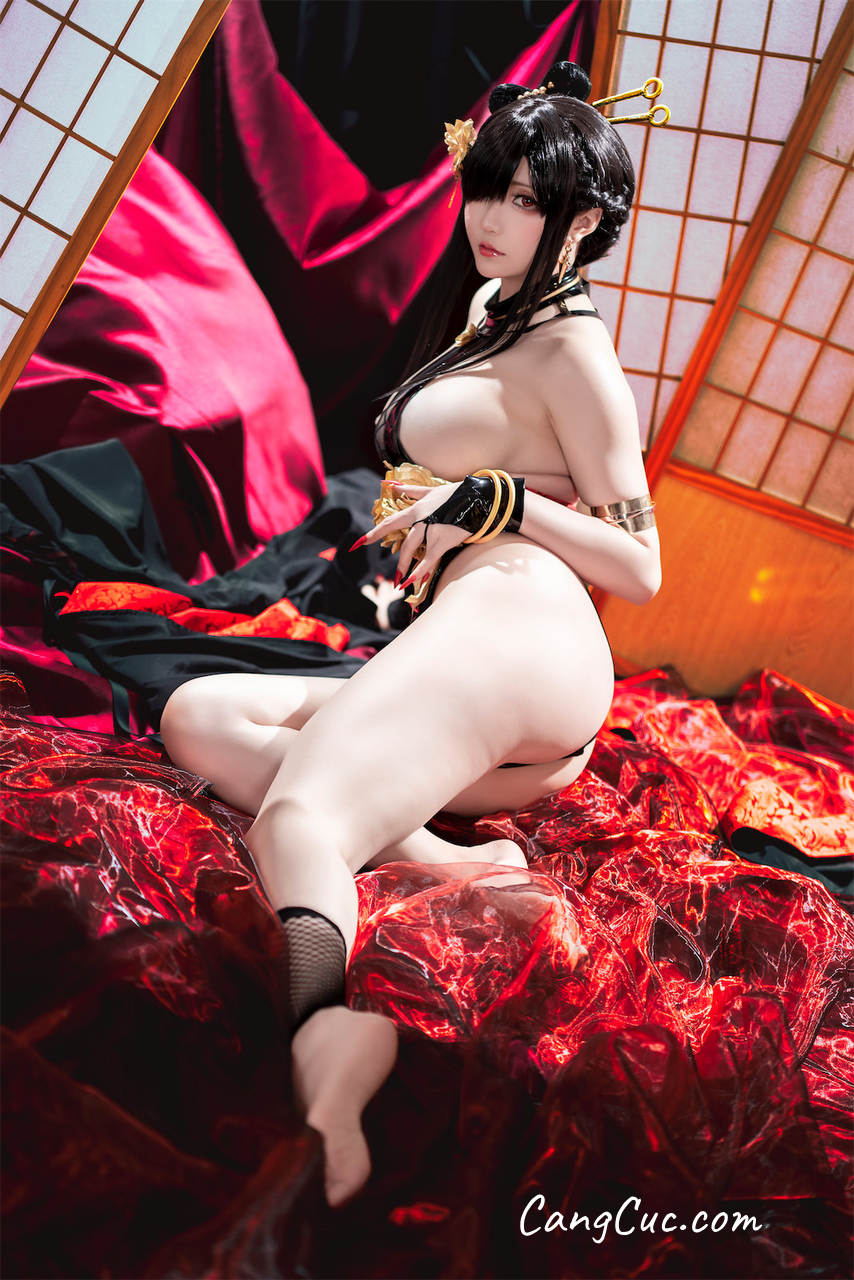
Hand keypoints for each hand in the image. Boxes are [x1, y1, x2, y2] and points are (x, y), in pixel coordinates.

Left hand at [351, 482, 467, 593]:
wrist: (477, 498)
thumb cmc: (454, 494)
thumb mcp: (431, 491)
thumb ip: (410, 491)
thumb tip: (391, 484)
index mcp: (416, 509)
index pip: (391, 523)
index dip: (374, 534)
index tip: (359, 543)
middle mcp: (421, 520)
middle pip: (404, 543)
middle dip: (397, 561)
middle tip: (391, 577)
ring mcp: (432, 531)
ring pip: (413, 551)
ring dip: (405, 568)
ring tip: (399, 583)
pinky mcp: (443, 540)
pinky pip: (429, 559)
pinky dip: (420, 571)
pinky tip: (412, 581)